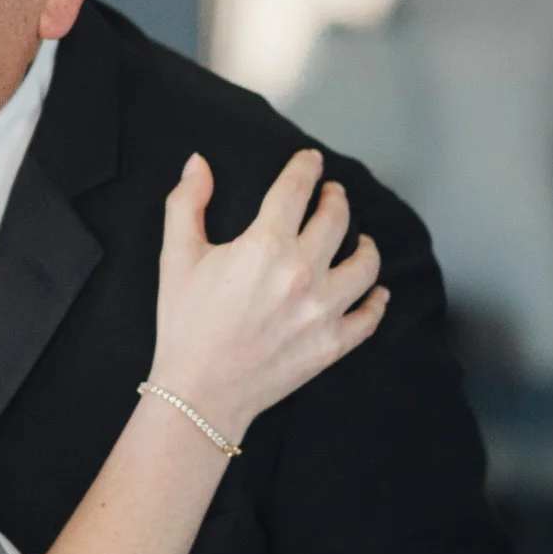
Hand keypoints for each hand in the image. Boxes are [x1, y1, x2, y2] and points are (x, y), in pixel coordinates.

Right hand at [151, 150, 387, 440]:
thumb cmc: (184, 325)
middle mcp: (302, 272)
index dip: (306, 166)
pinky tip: (376, 290)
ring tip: (361, 239)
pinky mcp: (332, 343)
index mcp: (265, 245)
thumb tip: (197, 163)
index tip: (311, 160)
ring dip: (365, 244)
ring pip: (365, 264)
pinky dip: (377, 299)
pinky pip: (370, 316)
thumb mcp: (175, 258)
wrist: (198, 393)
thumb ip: (186, 204)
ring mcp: (323, 310)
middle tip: (332, 194)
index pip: (296, 188)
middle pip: (336, 218)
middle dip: (335, 199)